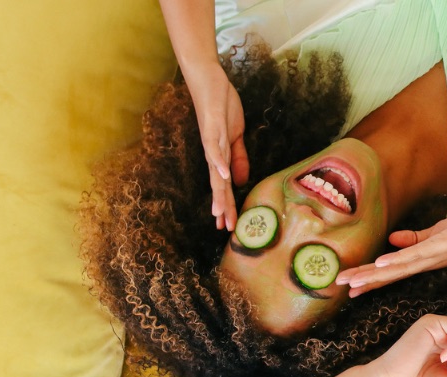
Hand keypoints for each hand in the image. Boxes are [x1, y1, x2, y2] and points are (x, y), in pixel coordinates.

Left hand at [186, 63, 249, 230]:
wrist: (207, 79)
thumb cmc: (221, 105)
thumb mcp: (235, 135)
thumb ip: (237, 157)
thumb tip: (238, 181)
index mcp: (219, 155)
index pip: (224, 185)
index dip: (227, 204)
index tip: (229, 226)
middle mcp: (212, 152)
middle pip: (218, 184)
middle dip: (222, 206)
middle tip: (225, 228)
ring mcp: (211, 140)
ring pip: (215, 171)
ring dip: (218, 192)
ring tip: (219, 212)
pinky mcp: (212, 126)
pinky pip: (216, 147)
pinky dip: (220, 163)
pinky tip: (224, 177)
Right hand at [335, 211, 446, 296]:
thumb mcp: (435, 235)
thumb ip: (413, 239)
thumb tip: (390, 240)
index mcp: (421, 262)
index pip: (391, 273)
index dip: (370, 280)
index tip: (350, 288)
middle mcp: (423, 265)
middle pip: (388, 276)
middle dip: (364, 281)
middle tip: (342, 290)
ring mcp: (430, 258)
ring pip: (396, 270)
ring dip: (373, 276)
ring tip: (353, 282)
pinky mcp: (437, 248)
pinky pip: (413, 256)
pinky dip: (396, 261)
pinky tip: (380, 265)